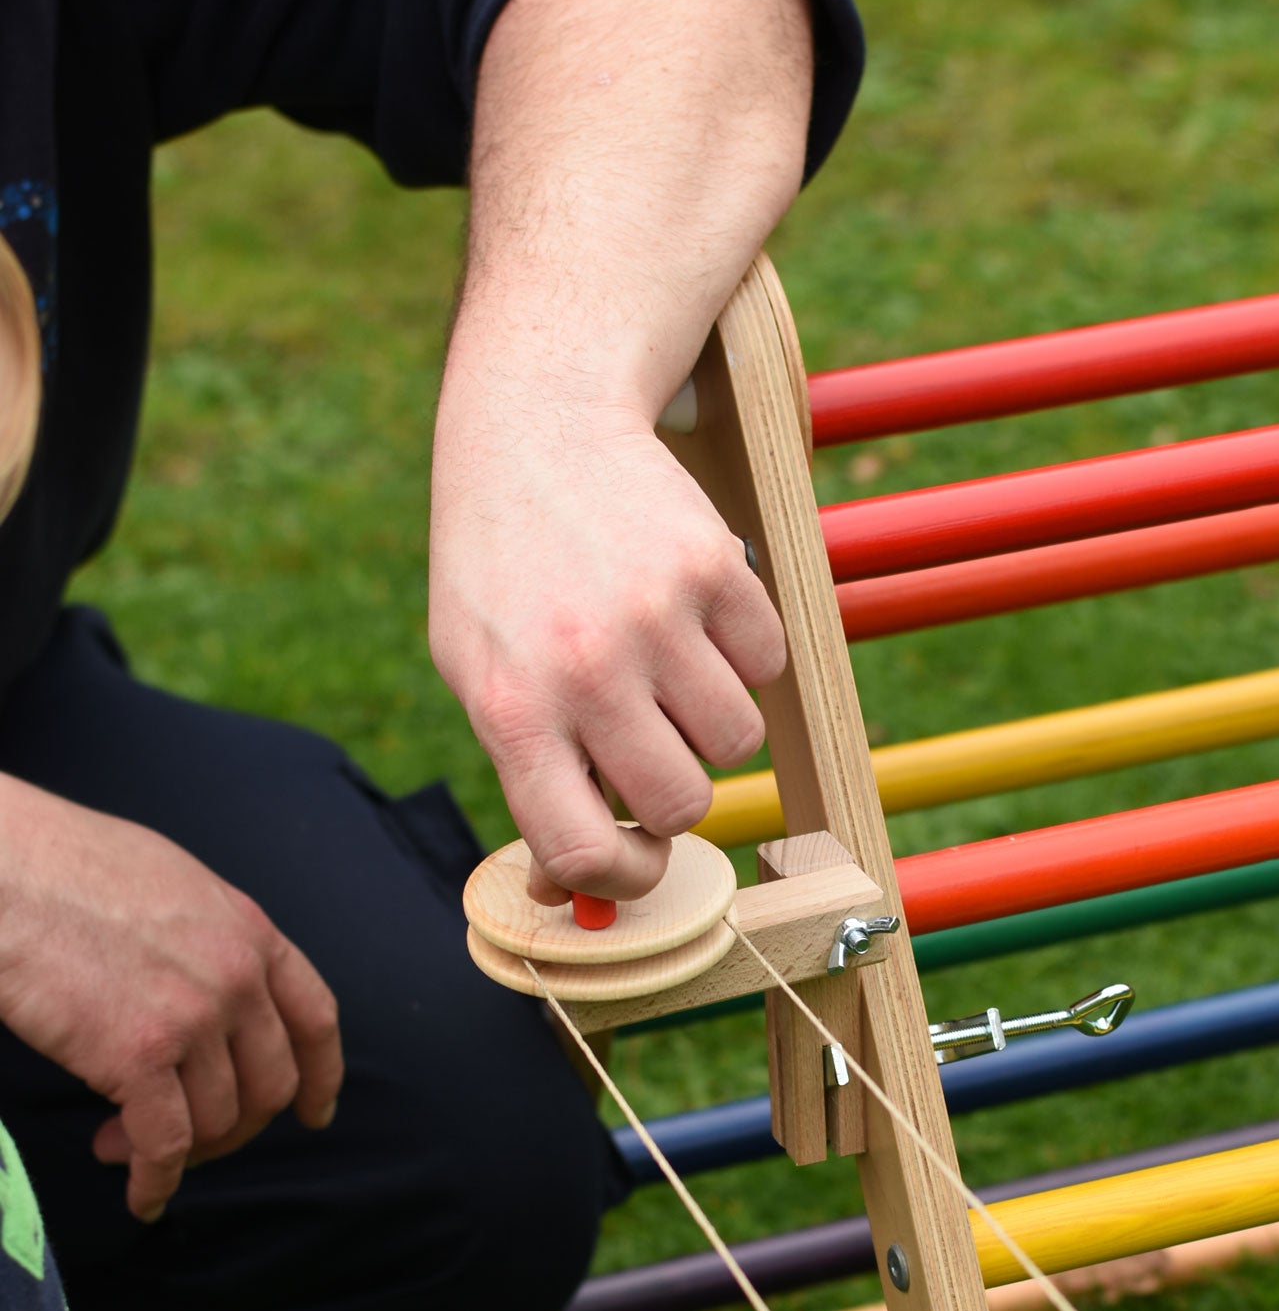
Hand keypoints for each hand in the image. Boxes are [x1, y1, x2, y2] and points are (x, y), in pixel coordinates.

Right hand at [0, 779, 343, 1221]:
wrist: (4, 866)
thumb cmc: (62, 865)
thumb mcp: (171, 883)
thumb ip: (208, 938)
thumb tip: (211, 988)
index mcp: (249, 932)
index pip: (314, 1019)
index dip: (320, 1075)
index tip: (313, 1112)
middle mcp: (237, 977)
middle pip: (269, 1085)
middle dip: (234, 1128)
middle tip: (190, 1140)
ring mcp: (193, 1017)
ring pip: (216, 1120)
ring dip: (178, 1151)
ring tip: (121, 1144)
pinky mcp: (138, 1056)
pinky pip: (165, 1143)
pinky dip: (155, 1180)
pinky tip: (139, 1192)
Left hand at [429, 0, 810, 904]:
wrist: (537, 425)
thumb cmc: (502, 571)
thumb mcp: (477, 670)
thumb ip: (527, 773)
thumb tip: (568, 886)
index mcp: (513, 711)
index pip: (583, 850)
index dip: (621, 876)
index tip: (635, 860)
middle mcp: (586, 671)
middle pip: (682, 805)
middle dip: (676, 790)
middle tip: (652, 743)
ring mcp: (657, 618)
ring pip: (736, 740)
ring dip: (711, 720)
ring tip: (667, 666)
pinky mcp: (716, 568)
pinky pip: (768, 666)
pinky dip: (743, 654)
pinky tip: (693, 612)